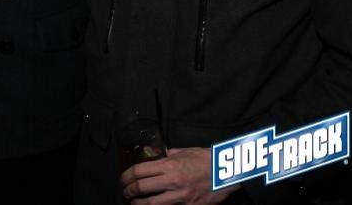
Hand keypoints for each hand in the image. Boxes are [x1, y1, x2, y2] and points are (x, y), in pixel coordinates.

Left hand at [121, 147, 240, 203]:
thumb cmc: (206, 160)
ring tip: (133, 203)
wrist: (228, 173)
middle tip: (125, 192)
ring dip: (138, 204)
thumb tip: (156, 156)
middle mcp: (173, 181)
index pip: (139, 171)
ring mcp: (182, 196)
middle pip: (141, 188)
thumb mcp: (185, 152)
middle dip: (128, 191)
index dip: (126, 176)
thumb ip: (168, 155)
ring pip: (152, 204)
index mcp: (170, 165)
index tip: (123, 179)